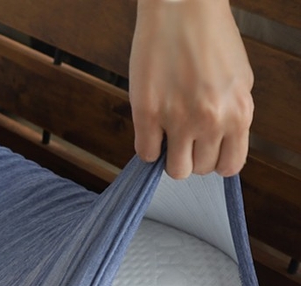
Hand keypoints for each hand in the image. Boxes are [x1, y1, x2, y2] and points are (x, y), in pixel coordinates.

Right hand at [129, 0, 253, 178]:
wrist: (183, 7)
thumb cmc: (210, 37)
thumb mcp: (238, 80)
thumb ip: (230, 115)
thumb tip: (218, 143)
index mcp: (238, 112)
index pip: (229, 165)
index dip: (214, 161)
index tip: (205, 151)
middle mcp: (211, 120)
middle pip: (199, 170)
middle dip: (190, 157)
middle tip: (183, 136)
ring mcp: (178, 119)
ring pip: (174, 169)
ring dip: (168, 157)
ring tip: (166, 135)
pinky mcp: (148, 114)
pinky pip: (146, 153)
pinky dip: (147, 146)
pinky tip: (151, 127)